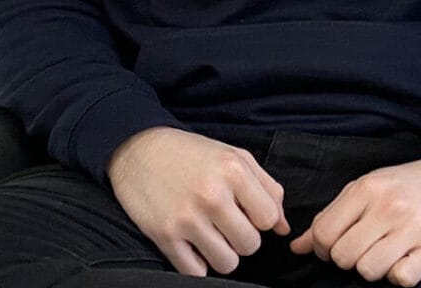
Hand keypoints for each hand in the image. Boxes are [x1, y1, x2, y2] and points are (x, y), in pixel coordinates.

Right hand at [107, 126, 289, 276]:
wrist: (137, 149)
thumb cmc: (191, 153)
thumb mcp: (234, 157)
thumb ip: (267, 189)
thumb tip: (283, 228)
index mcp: (233, 171)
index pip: (268, 219)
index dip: (258, 219)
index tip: (243, 210)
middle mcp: (212, 195)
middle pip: (250, 245)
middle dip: (240, 238)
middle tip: (224, 223)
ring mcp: (187, 218)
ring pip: (227, 264)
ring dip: (220, 253)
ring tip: (208, 234)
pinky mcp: (164, 235)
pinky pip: (195, 272)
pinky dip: (196, 263)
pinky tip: (190, 243)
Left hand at [290, 157, 420, 285]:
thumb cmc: (407, 187)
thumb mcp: (366, 190)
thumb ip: (331, 217)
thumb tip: (298, 247)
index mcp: (366, 190)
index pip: (324, 233)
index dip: (323, 249)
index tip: (335, 248)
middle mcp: (388, 207)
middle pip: (344, 256)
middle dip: (349, 260)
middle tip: (364, 250)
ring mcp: (412, 228)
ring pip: (369, 270)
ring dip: (374, 269)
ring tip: (386, 254)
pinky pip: (401, 278)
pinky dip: (400, 275)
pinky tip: (406, 260)